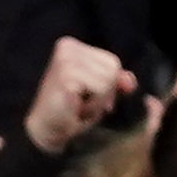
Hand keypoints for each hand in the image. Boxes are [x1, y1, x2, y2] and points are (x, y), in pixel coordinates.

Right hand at [23, 36, 137, 154]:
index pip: (112, 62)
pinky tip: (75, 109)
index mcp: (71, 45)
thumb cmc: (70, 111)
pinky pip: (100, 90)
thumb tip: (130, 80)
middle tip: (81, 103)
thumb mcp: (97, 92)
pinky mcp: (67, 76)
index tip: (88, 97)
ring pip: (109, 80)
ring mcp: (66, 60)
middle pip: (113, 68)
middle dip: (104, 93)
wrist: (46, 131)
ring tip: (78, 106)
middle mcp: (67, 47)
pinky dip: (92, 106)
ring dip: (98, 101)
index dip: (109, 85)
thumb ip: (115, 81)